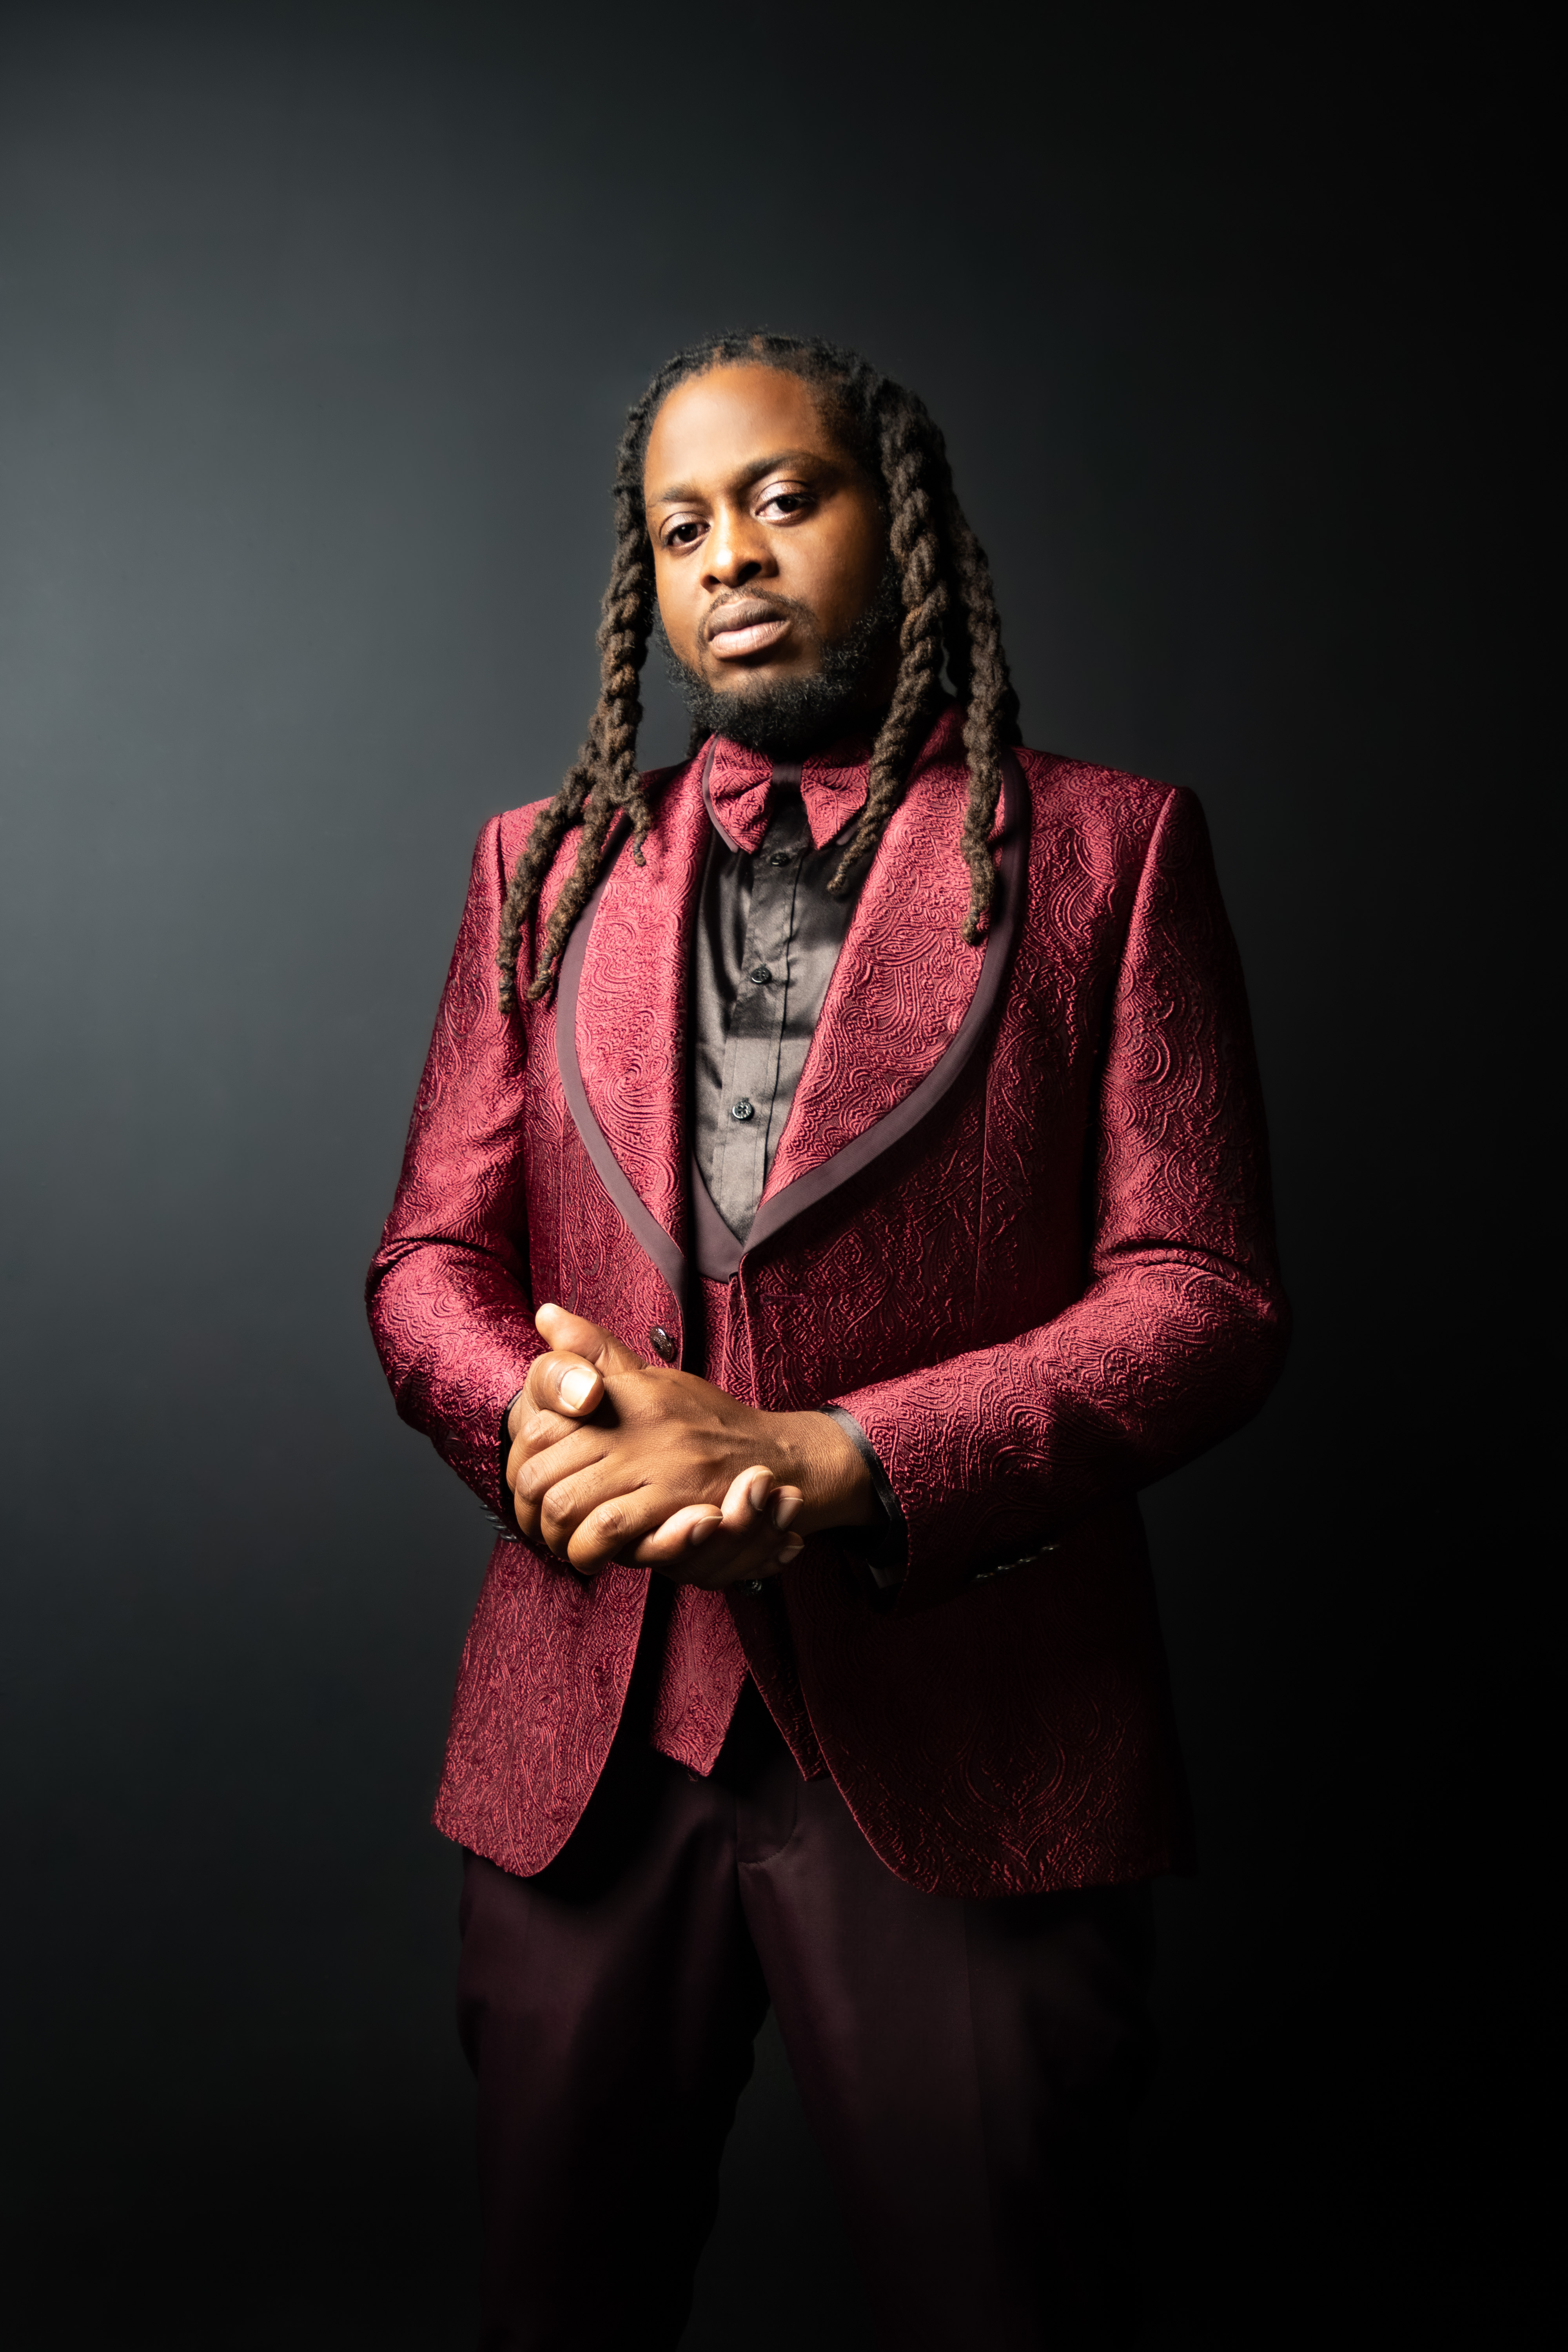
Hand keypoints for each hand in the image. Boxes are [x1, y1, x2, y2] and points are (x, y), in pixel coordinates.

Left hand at [506, 1304, 871, 1586]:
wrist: (779, 1459)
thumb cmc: (709, 1423)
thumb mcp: (652, 1379)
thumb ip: (596, 1353)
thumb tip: (545, 1314)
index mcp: (629, 1393)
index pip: (543, 1425)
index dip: (524, 1461)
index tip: (529, 1481)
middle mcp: (638, 1425)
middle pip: (544, 1472)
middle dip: (530, 1507)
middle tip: (536, 1523)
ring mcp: (658, 1466)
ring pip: (570, 1504)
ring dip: (556, 1534)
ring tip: (560, 1542)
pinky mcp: (678, 1505)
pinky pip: (610, 1529)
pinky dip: (589, 1548)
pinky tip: (592, 1555)